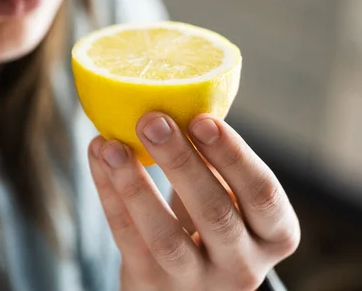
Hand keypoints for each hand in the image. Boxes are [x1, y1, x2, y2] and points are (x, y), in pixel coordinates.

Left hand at [88, 113, 299, 290]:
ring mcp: (197, 282)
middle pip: (214, 213)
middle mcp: (243, 265)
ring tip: (110, 144)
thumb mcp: (230, 201)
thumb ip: (215, 165)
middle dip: (180, 162)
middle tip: (152, 120)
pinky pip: (127, 239)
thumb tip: (175, 100)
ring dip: (135, 185)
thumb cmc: (212, 228)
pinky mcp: (152, 286)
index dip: (233, 156)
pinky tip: (98, 158)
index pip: (262, 194)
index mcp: (274, 233)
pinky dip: (109, 195)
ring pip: (165, 237)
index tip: (201, 119)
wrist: (189, 289)